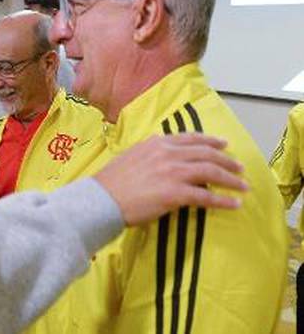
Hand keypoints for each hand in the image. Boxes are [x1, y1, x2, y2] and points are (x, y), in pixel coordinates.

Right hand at [96, 133, 246, 225]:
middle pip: (206, 153)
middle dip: (226, 159)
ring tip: (242, 186)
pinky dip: (223, 200)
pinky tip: (234, 204)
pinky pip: (206, 196)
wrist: (100, 199)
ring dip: (230, 179)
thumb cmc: (110, 182)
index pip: (190, 138)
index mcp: (156, 144)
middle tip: (239, 167)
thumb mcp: (130, 157)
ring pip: (211, 171)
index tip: (223, 143)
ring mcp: (172, 172)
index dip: (210, 140)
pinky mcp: (175, 193)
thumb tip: (160, 158)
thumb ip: (149, 154)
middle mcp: (167, 154)